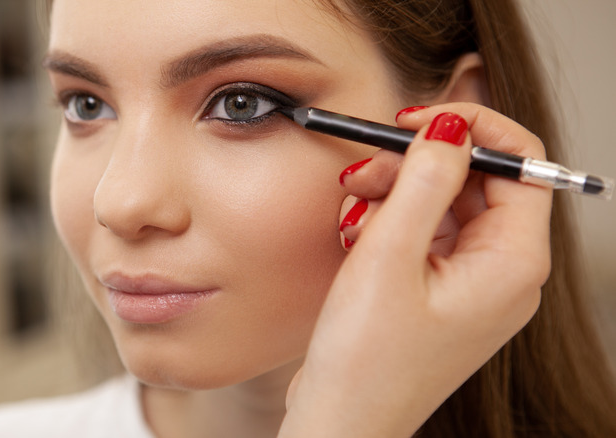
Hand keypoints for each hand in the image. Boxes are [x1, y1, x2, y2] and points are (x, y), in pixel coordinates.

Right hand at [280, 104, 552, 436]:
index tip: (415, 122)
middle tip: (362, 170)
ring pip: (445, 205)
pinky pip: (426, 234)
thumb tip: (451, 127)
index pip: (520, 163)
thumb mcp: (389, 257)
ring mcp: (472, 284)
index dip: (469, 129)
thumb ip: (424, 181)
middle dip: (416, 165)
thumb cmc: (365, 360)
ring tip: (350, 207)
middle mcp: (503, 272)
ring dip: (395, 193)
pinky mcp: (440, 292)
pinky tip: (356, 234)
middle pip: (475, 181)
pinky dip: (390, 222)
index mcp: (512, 263)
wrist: (340, 421)